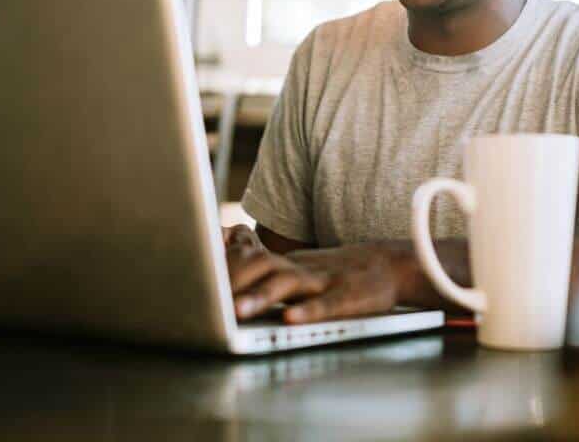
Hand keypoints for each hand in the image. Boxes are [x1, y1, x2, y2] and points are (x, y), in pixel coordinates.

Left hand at [223, 225, 399, 323]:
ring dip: (260, 297)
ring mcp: (324, 280)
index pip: (248, 260)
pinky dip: (307, 311)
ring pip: (288, 285)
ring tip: (237, 311)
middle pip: (262, 268)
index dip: (221, 269)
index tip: (191, 278)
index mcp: (286, 264)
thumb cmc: (334, 273)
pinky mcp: (347, 296)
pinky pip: (325, 304)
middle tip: (206, 300)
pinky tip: (290, 319)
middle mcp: (300, 269)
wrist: (387, 265)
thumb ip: (266, 267)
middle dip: (232, 284)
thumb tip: (225, 265)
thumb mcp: (298, 267)